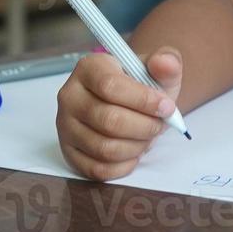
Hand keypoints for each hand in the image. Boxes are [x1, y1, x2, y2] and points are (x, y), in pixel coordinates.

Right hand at [56, 50, 182, 180]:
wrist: (130, 104)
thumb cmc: (143, 85)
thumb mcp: (158, 69)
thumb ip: (167, 62)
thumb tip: (165, 64)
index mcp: (89, 68)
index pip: (111, 86)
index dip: (143, 100)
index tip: (167, 107)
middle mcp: (70, 96)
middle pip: (109, 120)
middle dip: (144, 127)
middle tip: (159, 126)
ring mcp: (65, 126)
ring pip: (104, 148)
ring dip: (136, 147)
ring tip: (147, 137)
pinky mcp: (69, 153)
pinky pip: (97, 169)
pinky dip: (123, 166)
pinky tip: (134, 153)